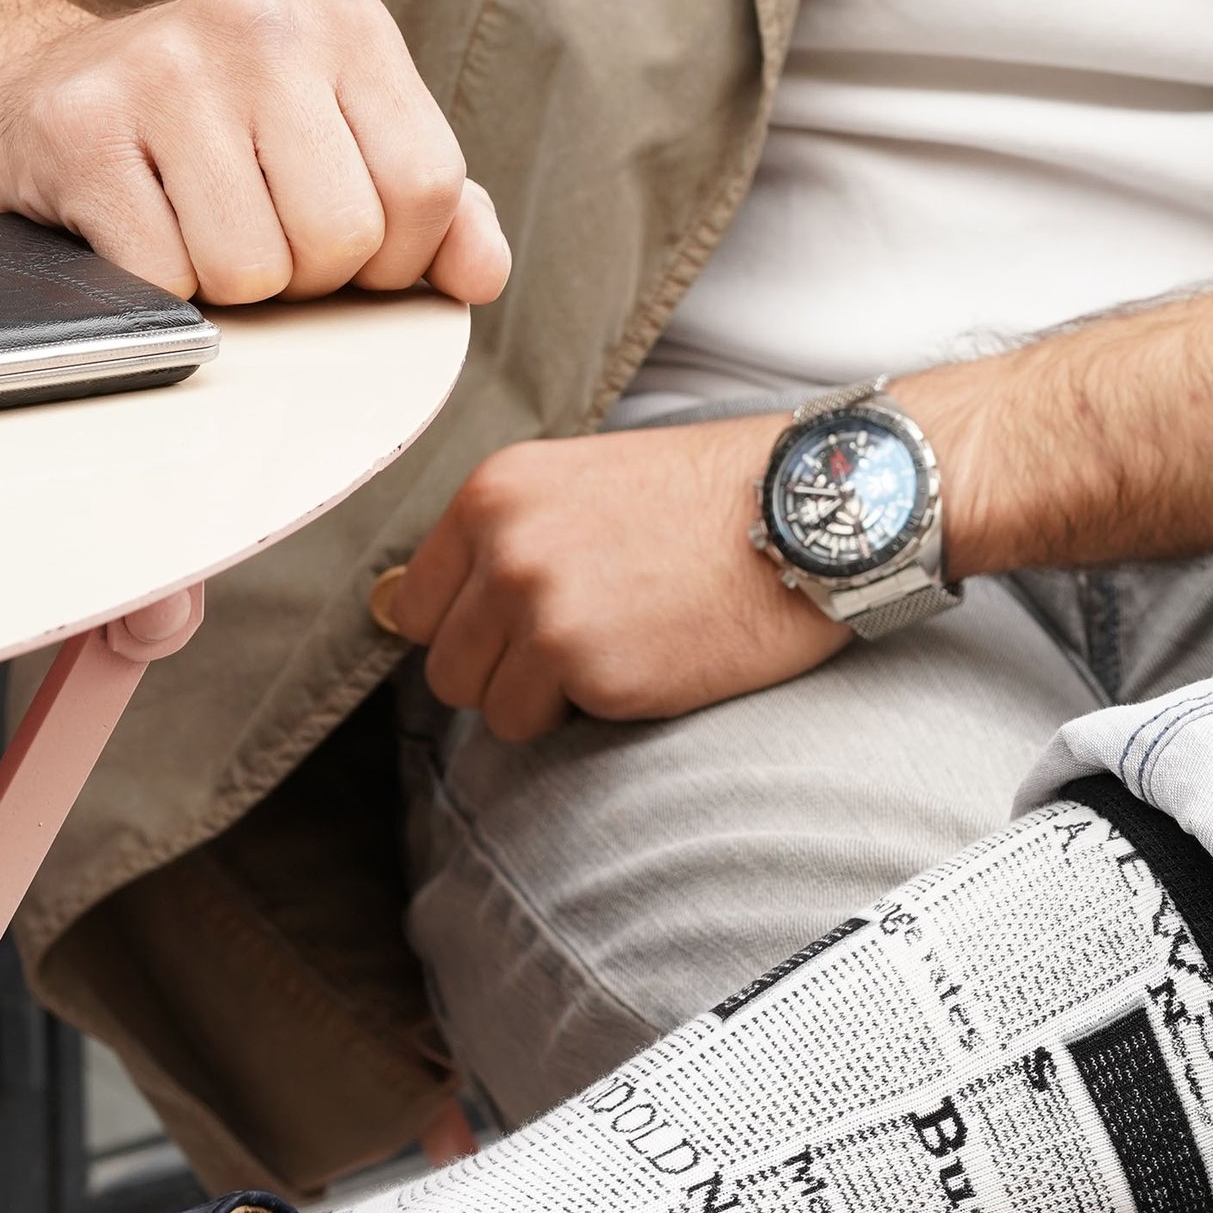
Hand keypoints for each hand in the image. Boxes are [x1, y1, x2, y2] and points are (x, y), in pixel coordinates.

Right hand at [0, 0, 509, 305]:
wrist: (33, 94)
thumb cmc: (208, 135)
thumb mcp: (337, 143)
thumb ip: (431, 206)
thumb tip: (482, 274)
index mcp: (347, 21)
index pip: (428, 187)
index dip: (390, 257)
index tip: (339, 246)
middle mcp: (259, 20)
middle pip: (342, 237)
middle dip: (303, 277)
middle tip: (254, 233)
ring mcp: (165, 65)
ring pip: (251, 270)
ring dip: (224, 286)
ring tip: (191, 225)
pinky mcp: (82, 126)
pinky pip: (162, 279)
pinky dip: (155, 286)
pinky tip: (134, 226)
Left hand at [383, 416, 847, 739]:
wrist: (808, 513)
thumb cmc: (710, 501)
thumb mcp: (583, 486)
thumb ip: (504, 539)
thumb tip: (403, 610)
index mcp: (496, 492)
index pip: (418, 601)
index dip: (471, 626)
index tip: (521, 626)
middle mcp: (505, 547)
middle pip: (444, 663)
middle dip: (505, 669)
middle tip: (586, 640)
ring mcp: (543, 610)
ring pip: (487, 705)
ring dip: (545, 697)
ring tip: (620, 647)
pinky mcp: (590, 668)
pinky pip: (547, 726)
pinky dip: (594, 710)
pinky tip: (651, 659)